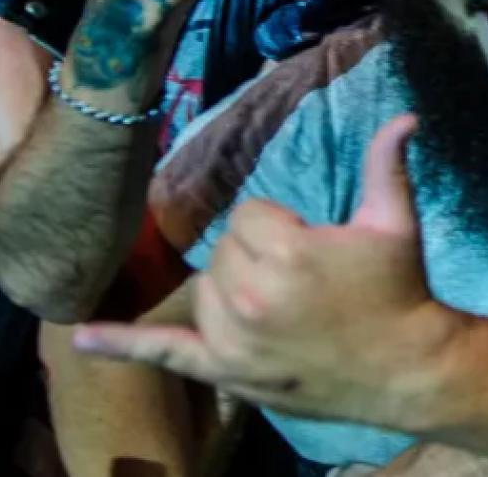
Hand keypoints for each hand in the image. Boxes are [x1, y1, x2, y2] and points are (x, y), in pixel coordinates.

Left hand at [72, 116, 458, 427]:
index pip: (250, 215)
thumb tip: (405, 116)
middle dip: (258, 256)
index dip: (283, 226)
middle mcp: (250, 295)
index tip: (316, 246)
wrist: (405, 370)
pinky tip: (82, 338)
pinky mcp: (224, 371)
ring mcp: (232, 338)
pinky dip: (121, 345)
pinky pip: (164, 352)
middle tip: (304, 279)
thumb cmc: (400, 291)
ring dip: (232, 291)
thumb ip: (387, 166)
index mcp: (287, 253)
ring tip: (281, 307)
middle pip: (224, 250)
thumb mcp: (396, 224)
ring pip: (205, 290)